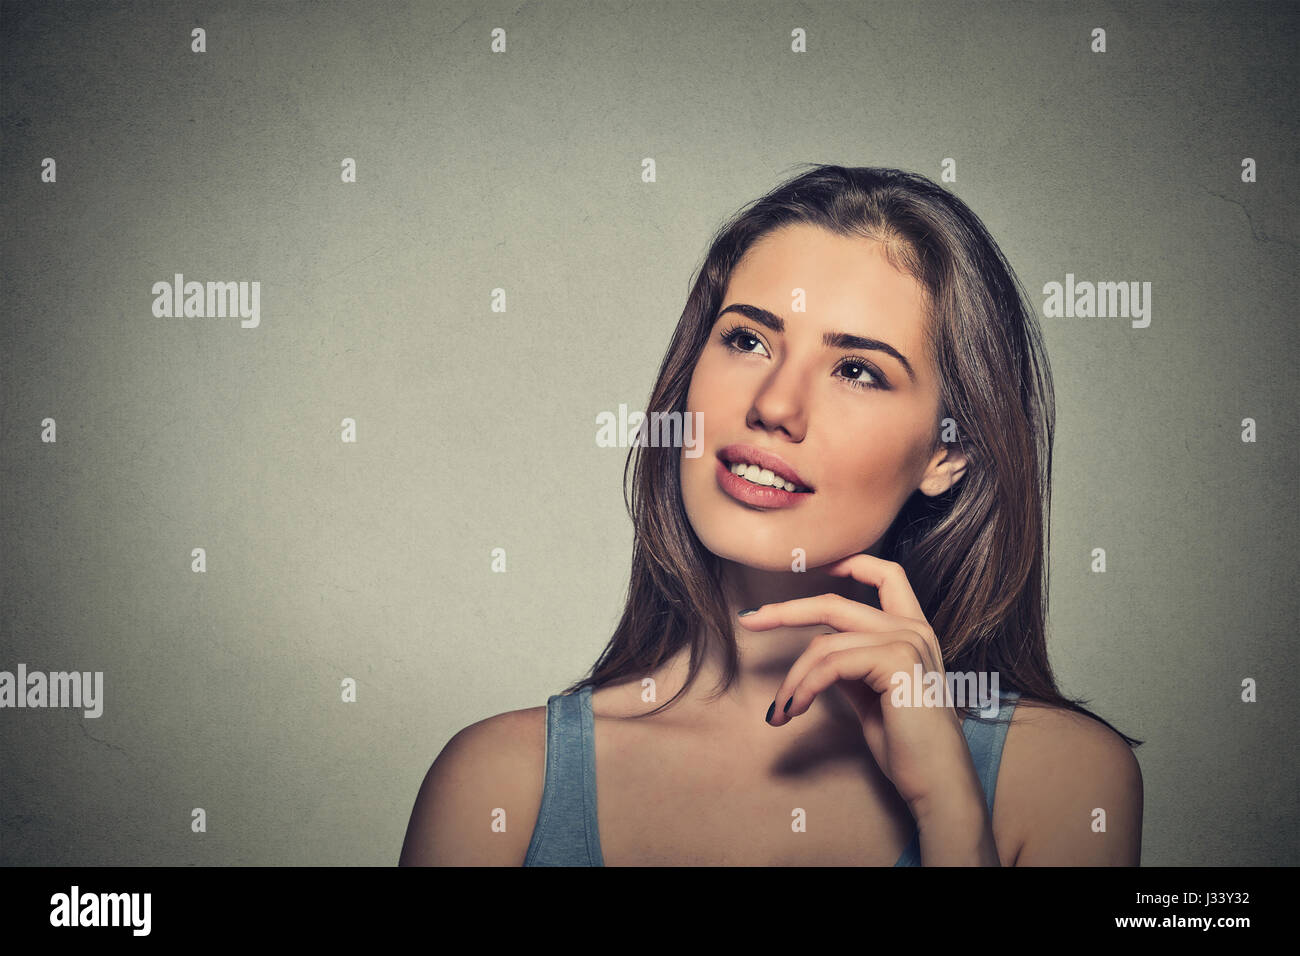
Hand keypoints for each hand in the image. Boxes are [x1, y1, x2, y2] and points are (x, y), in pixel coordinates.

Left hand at [741, 553, 981, 821]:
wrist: (937, 781)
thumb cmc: (906, 745)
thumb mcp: (873, 694)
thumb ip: (852, 666)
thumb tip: (818, 654)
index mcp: (914, 631)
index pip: (888, 575)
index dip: (852, 562)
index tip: (815, 565)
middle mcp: (914, 629)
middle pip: (836, 604)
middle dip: (786, 611)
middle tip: (749, 620)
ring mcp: (907, 642)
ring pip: (825, 643)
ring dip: (793, 678)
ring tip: (781, 710)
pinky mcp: (896, 662)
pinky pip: (830, 665)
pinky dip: (803, 687)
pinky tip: (793, 710)